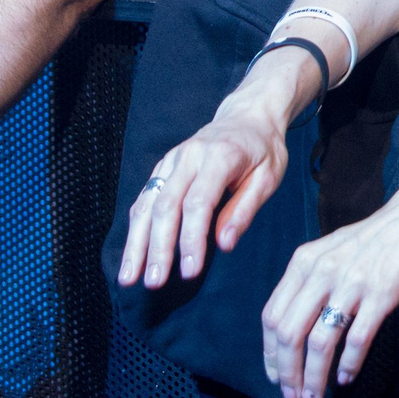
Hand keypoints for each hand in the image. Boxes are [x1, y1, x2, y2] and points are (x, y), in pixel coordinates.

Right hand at [115, 63, 298, 289]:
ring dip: (136, 243)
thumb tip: (224, 244)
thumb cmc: (263, 150)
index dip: (191, 239)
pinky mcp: (163, 167)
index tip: (189, 271)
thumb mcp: (269, 177)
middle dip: (157, 248)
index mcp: (220, 157)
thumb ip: (245, 209)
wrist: (247, 116)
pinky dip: (136, 228)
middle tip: (154, 282)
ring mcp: (172, 161)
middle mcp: (189, 157)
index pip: (198, 203)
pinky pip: (144, 198)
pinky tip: (132, 254)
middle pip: (165, 206)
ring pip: (146, 204)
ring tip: (129, 277)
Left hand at [262, 173, 398, 397]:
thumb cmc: (378, 236)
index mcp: (305, 262)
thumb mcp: (331, 250)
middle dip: (288, 373)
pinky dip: (349, 364)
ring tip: (315, 396)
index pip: (272, 316)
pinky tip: (347, 376)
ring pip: (320, 342)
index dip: (270, 353)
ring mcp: (351, 284)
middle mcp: (322, 272)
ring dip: (314, 377)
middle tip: (293, 395)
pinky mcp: (381, 294)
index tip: (276, 375)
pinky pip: (357, 338)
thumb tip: (297, 324)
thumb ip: (311, 281)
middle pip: (290, 334)